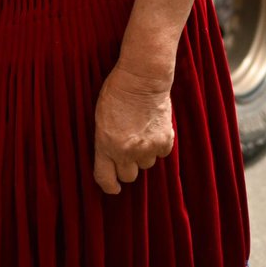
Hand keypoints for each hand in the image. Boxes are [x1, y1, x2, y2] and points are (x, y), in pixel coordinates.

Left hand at [93, 64, 173, 194]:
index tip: (113, 187)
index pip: (105, 178)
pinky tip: (152, 128)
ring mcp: (147, 148)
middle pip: (128, 176)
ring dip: (143, 154)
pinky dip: (158, 145)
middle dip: (126, 166)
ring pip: (146, 165)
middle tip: (127, 152)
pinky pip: (161, 153)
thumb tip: (109, 158)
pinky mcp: (164, 142)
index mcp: (106, 144)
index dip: (109, 186)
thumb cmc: (117, 93)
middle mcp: (126, 151)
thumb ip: (105, 141)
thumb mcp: (101, 118)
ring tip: (140, 132)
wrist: (142, 79)